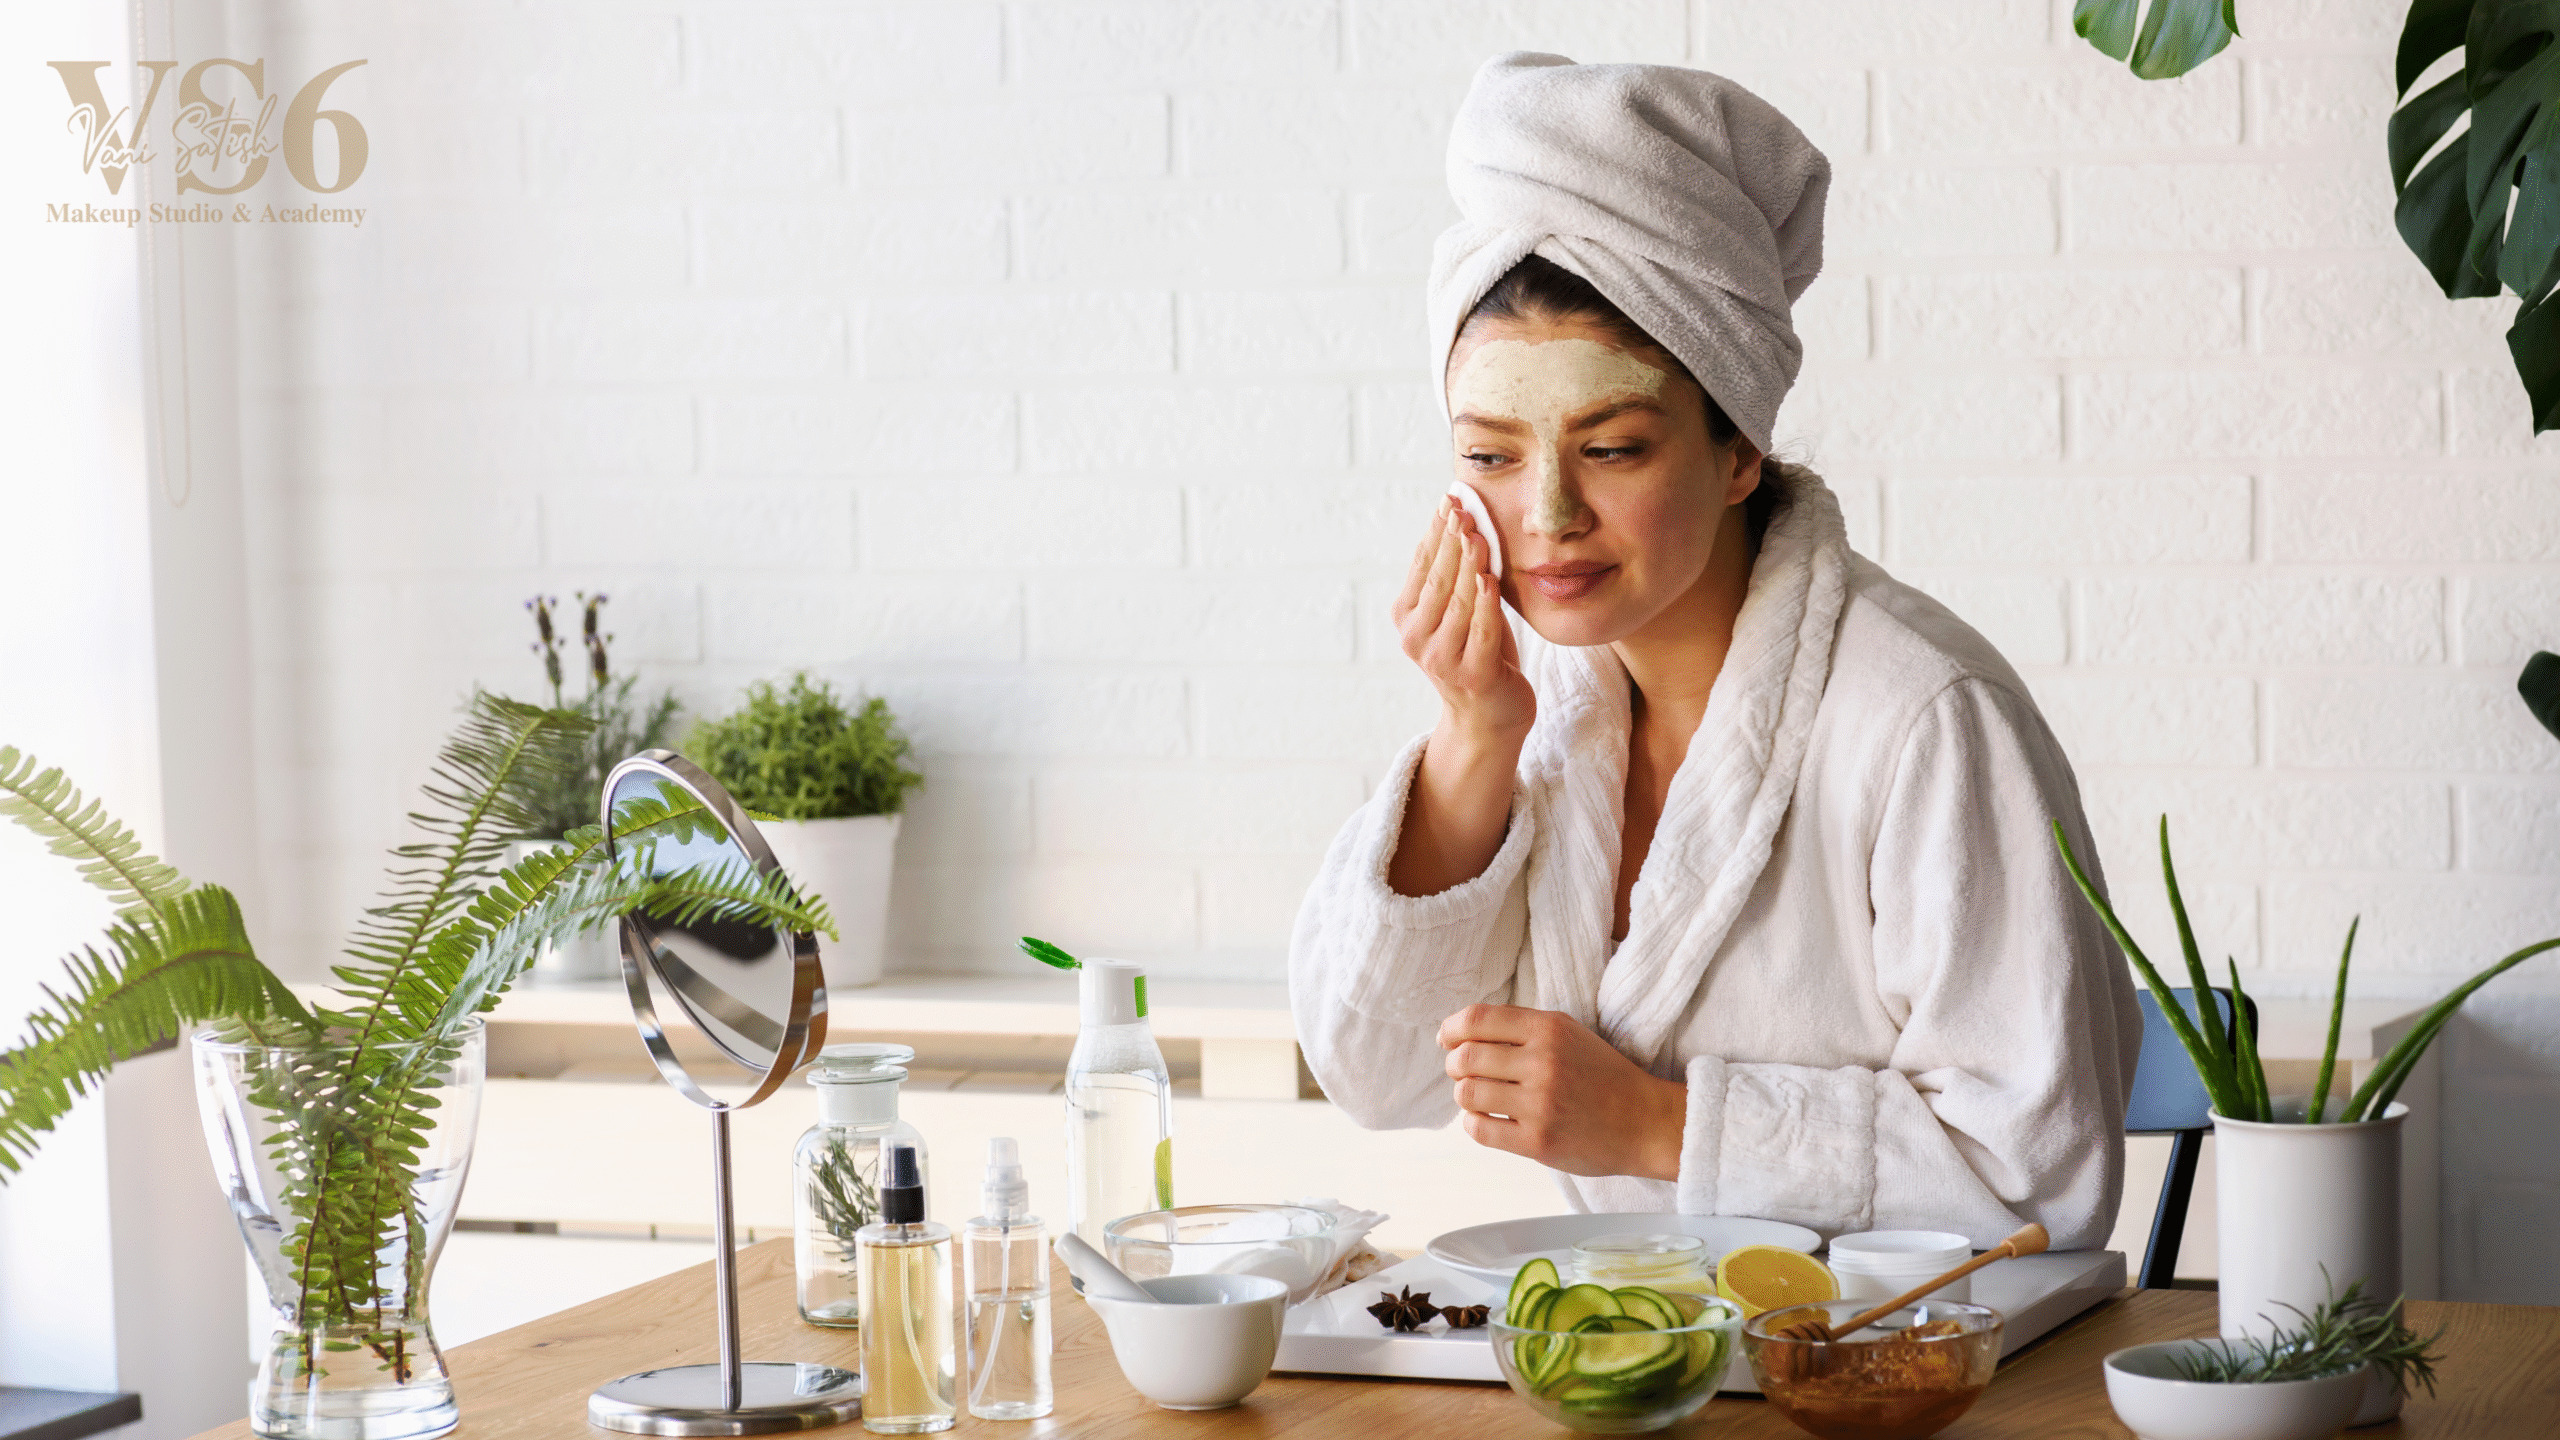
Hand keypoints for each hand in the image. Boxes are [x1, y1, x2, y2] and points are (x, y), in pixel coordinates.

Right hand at [1393, 499, 1533, 743]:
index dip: (1436, 530)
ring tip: (1477, 535)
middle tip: (1463, 508)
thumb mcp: (1463, 608)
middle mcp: (1416, 639)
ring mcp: (1443, 659)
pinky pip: (1481, 632)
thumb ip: (1461, 573)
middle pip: (1437, 580)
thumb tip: (1464, 518)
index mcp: (1407, 617)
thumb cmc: (1479, 651)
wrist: (1491, 715)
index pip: (1423, 565)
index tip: (1449, 499)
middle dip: (1451, 541)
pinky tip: (1489, 579)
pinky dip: (1484, 605)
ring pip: (1457, 602)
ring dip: (1468, 565)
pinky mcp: (1474, 676)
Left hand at [1438, 1004, 1686, 1180]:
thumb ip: (1521, 1029)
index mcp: (1549, 1029)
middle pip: (1466, 1056)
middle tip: (1461, 1071)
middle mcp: (1543, 1062)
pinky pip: (1480, 1129)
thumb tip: (1460, 1033)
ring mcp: (1540, 1104)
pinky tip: (1487, 1119)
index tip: (1446, 1039)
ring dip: (1464, 1094)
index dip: (1451, 1028)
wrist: (1645, 1122)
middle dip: (1454, 1064)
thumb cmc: (1602, 1077)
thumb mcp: (1568, 1034)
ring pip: (1468, 1093)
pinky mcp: (1538, 1141)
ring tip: (1478, 1097)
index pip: (1477, 1019)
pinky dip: (1473, 1123)